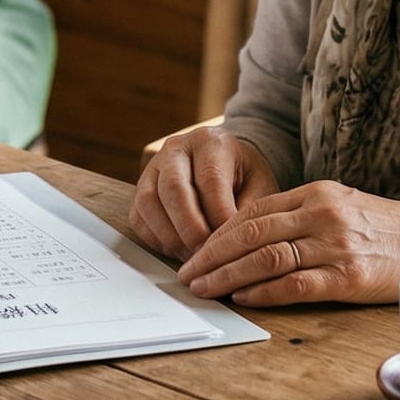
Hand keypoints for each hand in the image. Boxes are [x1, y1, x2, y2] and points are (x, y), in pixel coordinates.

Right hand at [128, 127, 280, 258]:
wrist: (226, 167)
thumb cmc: (245, 178)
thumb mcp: (260, 186)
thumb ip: (250, 211)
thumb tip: (235, 241)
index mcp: (210, 141)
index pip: (210, 179)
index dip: (219, 215)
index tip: (230, 242)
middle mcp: (176, 149)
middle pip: (173, 188)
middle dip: (190, 228)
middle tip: (207, 255)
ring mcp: (153, 168)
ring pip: (149, 203)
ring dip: (171, 237)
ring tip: (193, 257)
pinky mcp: (141, 191)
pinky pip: (139, 219)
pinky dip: (157, 241)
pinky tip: (179, 251)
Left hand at [175, 181, 399, 306]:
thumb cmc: (387, 230)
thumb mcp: (341, 207)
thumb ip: (299, 217)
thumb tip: (249, 239)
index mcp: (316, 193)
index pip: (251, 212)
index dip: (216, 233)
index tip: (194, 252)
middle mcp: (322, 214)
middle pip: (250, 233)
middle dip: (210, 255)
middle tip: (186, 275)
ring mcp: (335, 245)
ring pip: (266, 257)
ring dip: (227, 275)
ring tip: (204, 289)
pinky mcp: (349, 276)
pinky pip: (296, 284)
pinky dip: (264, 292)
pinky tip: (242, 298)